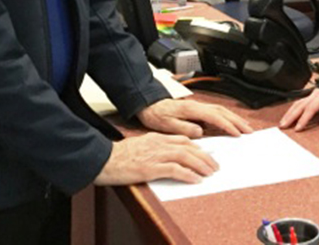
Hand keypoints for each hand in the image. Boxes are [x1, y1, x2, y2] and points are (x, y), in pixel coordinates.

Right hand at [94, 132, 217, 184]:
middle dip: (204, 156)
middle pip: (188, 147)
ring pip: (185, 156)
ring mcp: (155, 155)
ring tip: (210, 172)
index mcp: (156, 137)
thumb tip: (168, 155)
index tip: (206, 154)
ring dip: (201, 164)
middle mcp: (158, 144)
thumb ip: (155, 147)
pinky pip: (174, 170)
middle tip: (214, 165)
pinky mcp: (150, 168)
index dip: (197, 147)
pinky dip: (187, 174)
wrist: (104, 159)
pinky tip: (195, 179)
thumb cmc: (119, 156)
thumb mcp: (140, 145)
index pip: (183, 139)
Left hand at [137, 98, 252, 137]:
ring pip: (221, 111)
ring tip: (244, 127)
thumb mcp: (167, 125)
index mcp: (191, 109)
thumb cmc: (156, 115)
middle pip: (222, 111)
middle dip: (237, 121)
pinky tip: (230, 124)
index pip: (215, 117)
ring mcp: (198, 107)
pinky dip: (226, 117)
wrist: (148, 104)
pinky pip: (216, 113)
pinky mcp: (196, 110)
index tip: (237, 134)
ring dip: (234, 118)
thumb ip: (184, 128)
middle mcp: (197, 106)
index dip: (227, 125)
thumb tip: (200, 132)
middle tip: (249, 131)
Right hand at [279, 86, 318, 131]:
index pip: (311, 107)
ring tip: (283, 123)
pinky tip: (289, 117)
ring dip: (290, 113)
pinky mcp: (313, 99)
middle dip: (291, 115)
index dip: (304, 118)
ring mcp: (314, 95)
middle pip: (301, 104)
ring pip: (299, 103)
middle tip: (284, 125)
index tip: (298, 127)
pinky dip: (293, 111)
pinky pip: (301, 104)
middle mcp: (318, 93)